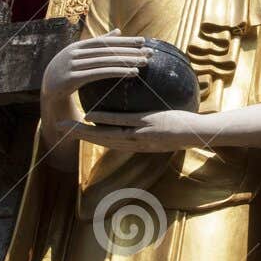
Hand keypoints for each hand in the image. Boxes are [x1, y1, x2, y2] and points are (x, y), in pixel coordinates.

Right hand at [41, 29, 151, 102]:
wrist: (48, 90)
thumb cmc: (68, 71)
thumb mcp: (81, 55)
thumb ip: (99, 43)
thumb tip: (118, 30)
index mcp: (78, 45)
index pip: (106, 42)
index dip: (125, 41)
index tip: (143, 41)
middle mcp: (74, 53)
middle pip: (108, 50)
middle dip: (130, 51)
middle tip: (150, 52)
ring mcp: (72, 65)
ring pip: (105, 61)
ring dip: (127, 61)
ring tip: (144, 62)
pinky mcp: (72, 79)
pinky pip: (99, 74)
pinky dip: (117, 72)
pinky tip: (132, 73)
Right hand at [62, 108, 208, 153]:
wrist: (199, 133)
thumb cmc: (183, 129)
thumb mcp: (162, 130)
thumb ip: (146, 125)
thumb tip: (137, 116)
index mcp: (138, 145)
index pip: (110, 143)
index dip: (92, 139)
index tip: (76, 132)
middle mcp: (135, 144)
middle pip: (102, 141)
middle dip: (81, 137)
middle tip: (61, 129)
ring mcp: (140, 134)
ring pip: (107, 134)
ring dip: (85, 131)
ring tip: (68, 125)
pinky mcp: (147, 124)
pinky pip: (122, 122)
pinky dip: (104, 119)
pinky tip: (91, 114)